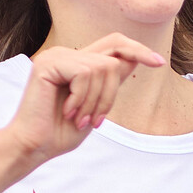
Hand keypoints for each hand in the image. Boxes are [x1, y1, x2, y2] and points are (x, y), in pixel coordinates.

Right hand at [5, 34, 165, 163]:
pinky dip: (82, 98)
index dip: (138, 49)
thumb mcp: (96, 106)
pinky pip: (84, 73)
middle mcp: (66, 54)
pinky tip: (68, 111)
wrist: (35, 147)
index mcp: (77, 63)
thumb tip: (132, 59)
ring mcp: (56, 56)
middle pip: (114, 55)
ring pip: (102, 68)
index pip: (114, 45)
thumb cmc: (61, 132)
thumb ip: (109, 83)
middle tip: (98, 120)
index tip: (158, 63)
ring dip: (96, 102)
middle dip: (113, 91)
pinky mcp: (47, 63)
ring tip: (80, 119)